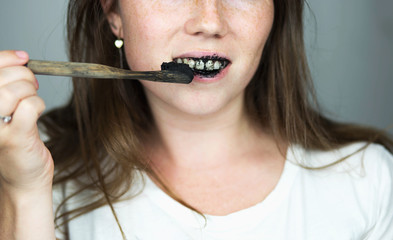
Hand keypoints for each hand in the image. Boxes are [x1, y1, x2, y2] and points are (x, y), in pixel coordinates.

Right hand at [0, 50, 52, 192]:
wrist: (21, 179)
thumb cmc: (14, 141)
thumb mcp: (4, 109)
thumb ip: (6, 86)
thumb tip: (21, 58)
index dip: (7, 58)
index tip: (24, 58)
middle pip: (4, 78)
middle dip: (25, 77)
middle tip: (32, 87)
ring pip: (17, 90)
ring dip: (31, 93)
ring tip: (32, 104)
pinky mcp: (12, 137)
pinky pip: (30, 105)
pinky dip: (39, 105)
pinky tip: (36, 115)